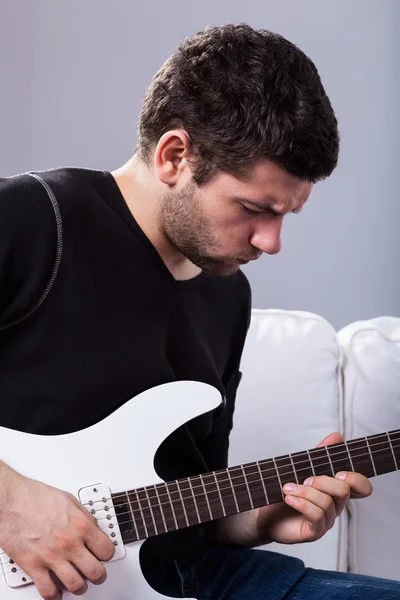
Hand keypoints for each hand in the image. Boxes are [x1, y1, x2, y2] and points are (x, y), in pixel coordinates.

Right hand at [0, 462, 114, 599]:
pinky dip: (55, 596)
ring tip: (78, 584)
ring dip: (79, 587)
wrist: (11, 500)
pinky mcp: (33, 566)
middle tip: (96, 574)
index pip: (106, 550)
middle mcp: (69, 543)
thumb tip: (93, 528)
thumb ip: (84, 517)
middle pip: (95, 572)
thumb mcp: (69, 500)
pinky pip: (48, 591)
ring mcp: (52, 556)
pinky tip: (57, 592)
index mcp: (81, 525)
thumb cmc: (35, 497)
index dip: (107, 555)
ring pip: (76, 585)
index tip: (104, 556)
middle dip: (98, 575)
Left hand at [256, 432, 372, 544]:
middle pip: (344, 491)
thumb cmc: (287, 491)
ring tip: (288, 488)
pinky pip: (316, 516)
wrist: (265, 513)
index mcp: (336, 491)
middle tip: (305, 479)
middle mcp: (335, 506)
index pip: (362, 488)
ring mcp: (326, 520)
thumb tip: (337, 436)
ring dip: (305, 491)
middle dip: (322, 481)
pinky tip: (289, 498)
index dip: (356, 479)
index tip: (338, 472)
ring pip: (327, 503)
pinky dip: (301, 503)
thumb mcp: (302, 468)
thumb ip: (321, 454)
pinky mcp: (314, 532)